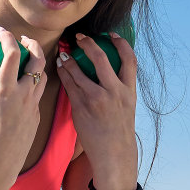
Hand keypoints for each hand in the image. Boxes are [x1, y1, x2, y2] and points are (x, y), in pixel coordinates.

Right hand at [0, 26, 46, 189]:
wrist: (0, 162)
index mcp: (7, 90)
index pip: (13, 55)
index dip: (7, 38)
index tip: (0, 32)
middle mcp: (24, 95)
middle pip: (37, 61)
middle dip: (32, 45)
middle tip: (23, 40)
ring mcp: (33, 105)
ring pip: (43, 76)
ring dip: (37, 64)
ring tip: (28, 58)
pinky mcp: (36, 116)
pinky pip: (39, 94)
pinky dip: (34, 84)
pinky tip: (25, 85)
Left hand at [56, 31, 138, 189]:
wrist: (113, 154)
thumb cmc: (119, 131)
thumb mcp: (127, 106)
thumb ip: (119, 88)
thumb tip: (107, 72)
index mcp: (128, 90)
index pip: (129, 59)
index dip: (120, 43)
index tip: (111, 35)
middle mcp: (113, 92)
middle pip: (100, 58)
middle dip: (88, 43)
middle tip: (79, 37)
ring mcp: (96, 99)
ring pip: (79, 71)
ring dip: (69, 60)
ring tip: (63, 54)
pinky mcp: (81, 108)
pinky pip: (69, 86)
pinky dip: (63, 75)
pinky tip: (59, 69)